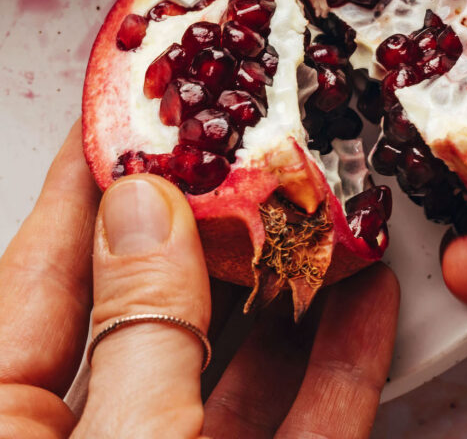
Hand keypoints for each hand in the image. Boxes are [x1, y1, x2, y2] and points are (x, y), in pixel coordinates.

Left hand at [0, 122, 398, 437]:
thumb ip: (139, 329)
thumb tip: (144, 207)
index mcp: (9, 431)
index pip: (38, 275)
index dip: (80, 189)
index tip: (119, 122)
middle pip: (150, 312)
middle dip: (206, 232)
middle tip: (239, 159)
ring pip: (234, 371)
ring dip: (287, 295)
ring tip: (320, 217)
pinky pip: (299, 431)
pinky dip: (338, 372)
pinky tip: (367, 307)